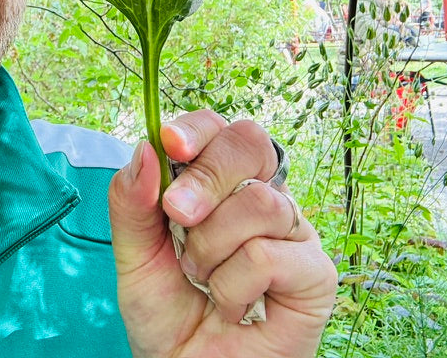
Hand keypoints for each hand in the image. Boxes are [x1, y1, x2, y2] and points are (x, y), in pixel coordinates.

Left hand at [108, 111, 336, 357]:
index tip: (170, 143)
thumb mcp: (134, 256)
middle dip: (204, 177)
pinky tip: (230, 308)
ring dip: (211, 247)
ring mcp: (291, 234)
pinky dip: (232, 285)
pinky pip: (267, 254)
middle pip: (249, 144)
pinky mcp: (314, 274)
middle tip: (177, 216)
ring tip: (202, 279)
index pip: (220, 129)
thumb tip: (146, 148)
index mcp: (220, 186)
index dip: (198, 128)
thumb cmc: (167, 317)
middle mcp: (261, 199)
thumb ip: (132, 204)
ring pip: (258, 201)